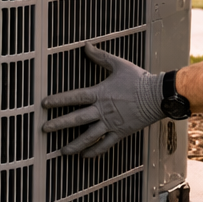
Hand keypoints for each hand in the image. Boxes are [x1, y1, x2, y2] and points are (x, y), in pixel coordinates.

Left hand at [41, 44, 164, 156]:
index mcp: (100, 93)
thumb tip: (86, 45)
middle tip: (44, 129)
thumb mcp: (118, 64)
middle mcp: (102, 110)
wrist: (158, 96)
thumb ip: (100, 56)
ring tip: (63, 151)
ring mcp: (111, 123)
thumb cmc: (139, 80)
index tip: (45, 104)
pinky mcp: (120, 132)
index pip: (74, 97)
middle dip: (59, 124)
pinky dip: (95, 151)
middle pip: (77, 119)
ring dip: (75, 144)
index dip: (58, 100)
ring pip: (89, 136)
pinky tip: (86, 156)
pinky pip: (105, 145)